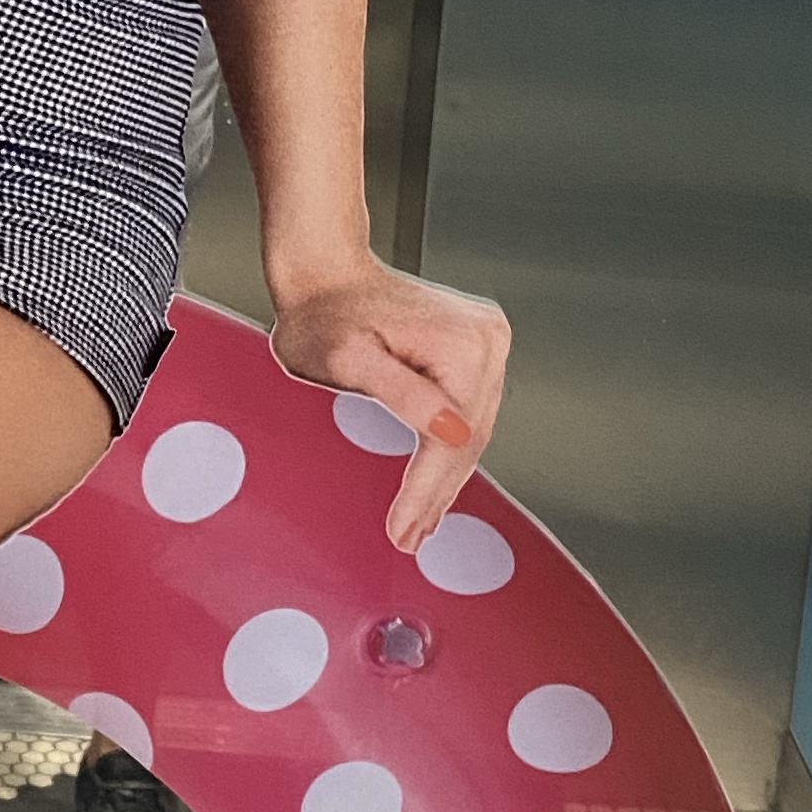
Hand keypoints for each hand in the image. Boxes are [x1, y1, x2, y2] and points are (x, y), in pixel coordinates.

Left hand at [267, 254, 511, 553]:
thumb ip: (401, 393)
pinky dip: (449, 448)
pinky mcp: (476, 346)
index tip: (404, 531)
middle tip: (409, 538)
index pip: (452, 437)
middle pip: (470, 437)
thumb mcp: (347, 360)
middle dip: (436, 492)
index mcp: (463, 343)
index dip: (427, 490)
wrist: (325, 273)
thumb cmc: (323, 314)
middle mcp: (488, 338)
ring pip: (473, 428)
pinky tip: (435, 482)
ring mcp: (488, 340)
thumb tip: (451, 431)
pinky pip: (469, 410)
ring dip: (446, 479)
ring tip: (421, 524)